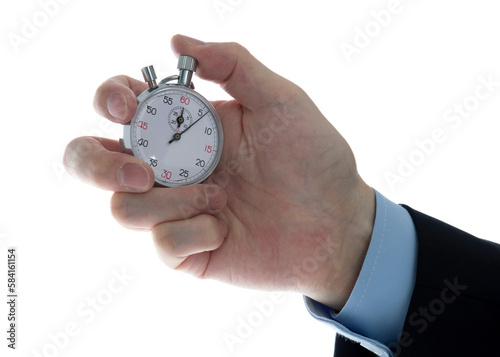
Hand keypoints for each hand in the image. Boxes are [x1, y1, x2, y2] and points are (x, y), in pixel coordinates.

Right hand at [63, 34, 374, 310]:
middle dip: (96, 164)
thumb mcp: (280, 101)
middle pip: (93, 160)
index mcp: (187, 126)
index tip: (130, 106)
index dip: (109, 99)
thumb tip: (177, 41)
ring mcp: (176, 209)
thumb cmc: (313, 158)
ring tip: (219, 198)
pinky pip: (161, 244)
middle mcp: (172, 167)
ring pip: (123, 208)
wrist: (336, 223)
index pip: (122, 106)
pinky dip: (192, 233)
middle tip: (142, 171)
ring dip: (168, 202)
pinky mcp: (187, 250)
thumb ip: (233, 65)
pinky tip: (225, 229)